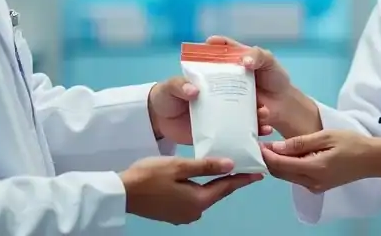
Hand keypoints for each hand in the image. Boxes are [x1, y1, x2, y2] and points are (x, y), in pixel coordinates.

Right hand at [120, 156, 262, 224]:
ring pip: (204, 196)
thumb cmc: (149, 176)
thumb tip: (230, 165)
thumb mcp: (179, 166)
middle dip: (230, 180)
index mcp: (198, 201)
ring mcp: (182, 215)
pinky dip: (199, 188)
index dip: (243, 178)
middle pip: (217, 192)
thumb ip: (206, 166)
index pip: (227, 187)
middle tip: (243, 166)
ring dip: (214, 183)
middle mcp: (193, 212)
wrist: (122, 192)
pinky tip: (199, 178)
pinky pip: (192, 199)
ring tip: (223, 168)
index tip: (259, 173)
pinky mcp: (172, 214)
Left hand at [148, 75, 273, 143]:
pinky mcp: (214, 137)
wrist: (157, 119)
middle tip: (265, 112)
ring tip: (266, 129)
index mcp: (215, 86)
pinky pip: (231, 140)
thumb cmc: (166, 96)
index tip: (259, 91)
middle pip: (245, 104)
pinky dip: (242, 143)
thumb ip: (181, 85)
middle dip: (258, 108)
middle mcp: (221, 102)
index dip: (249, 87)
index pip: (236, 84)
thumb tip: (194, 90)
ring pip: (242, 122)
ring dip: (256, 125)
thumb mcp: (172, 86)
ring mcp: (219, 120)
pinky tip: (254, 146)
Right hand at [204, 36, 291, 104]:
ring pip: (213, 85)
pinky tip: (219, 105)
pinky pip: (221, 103)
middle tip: (200, 66)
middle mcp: (230, 72)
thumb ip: (258, 56)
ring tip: (205, 86)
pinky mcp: (230, 104)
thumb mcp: (269, 60)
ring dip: (209, 85)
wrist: (283, 104)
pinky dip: (218, 103)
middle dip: (205, 65)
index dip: (216, 43)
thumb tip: (245, 61)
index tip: (209, 42)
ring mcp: (229, 88)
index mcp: (238, 57)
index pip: (224, 46)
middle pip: (213, 65)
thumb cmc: (275, 77)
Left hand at [260, 130, 376, 193]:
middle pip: (280, 173)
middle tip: (259, 142)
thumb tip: (277, 147)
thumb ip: (300, 143)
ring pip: (287, 176)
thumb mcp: (326, 136)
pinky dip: (288, 166)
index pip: (281, 165)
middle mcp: (312, 182)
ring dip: (277, 163)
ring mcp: (315, 186)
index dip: (266, 155)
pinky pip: (296, 176)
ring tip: (270, 145)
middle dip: (268, 160)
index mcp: (314, 169)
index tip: (256, 142)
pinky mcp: (318, 186)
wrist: (373, 159)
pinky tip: (287, 153)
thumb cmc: (352, 143)